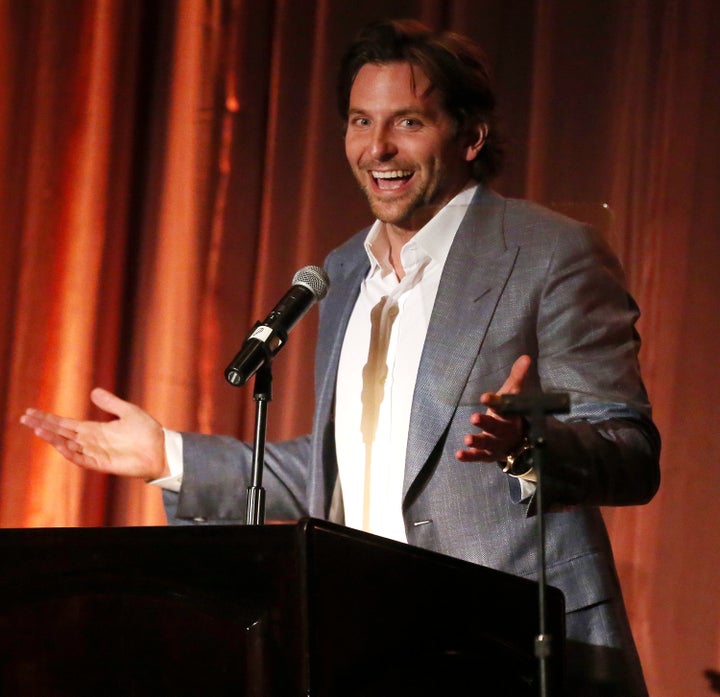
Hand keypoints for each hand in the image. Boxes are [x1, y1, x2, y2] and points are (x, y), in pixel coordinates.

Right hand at [20, 388, 168, 480]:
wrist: (161, 449)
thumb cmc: (147, 432)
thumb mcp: (128, 412)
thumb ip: (111, 403)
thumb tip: (93, 391)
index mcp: (95, 429)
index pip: (66, 424)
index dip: (49, 419)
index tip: (32, 412)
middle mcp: (92, 441)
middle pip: (62, 433)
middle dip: (44, 426)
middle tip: (25, 419)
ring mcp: (96, 453)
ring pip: (68, 446)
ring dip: (53, 439)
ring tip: (38, 430)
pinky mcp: (103, 464)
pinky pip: (83, 459)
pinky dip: (71, 453)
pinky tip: (60, 445)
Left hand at [455, 355, 530, 462]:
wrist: (522, 440)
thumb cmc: (512, 412)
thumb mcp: (513, 394)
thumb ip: (517, 377)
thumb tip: (525, 357)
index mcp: (512, 414)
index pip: (505, 407)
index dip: (496, 402)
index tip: (484, 397)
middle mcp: (506, 430)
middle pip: (497, 427)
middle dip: (486, 423)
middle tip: (474, 417)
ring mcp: (498, 444)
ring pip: (488, 443)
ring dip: (478, 441)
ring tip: (467, 439)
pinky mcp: (489, 454)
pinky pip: (480, 456)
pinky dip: (470, 456)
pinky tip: (459, 454)